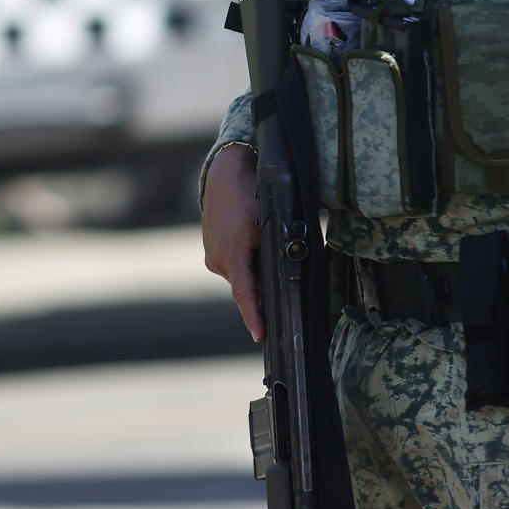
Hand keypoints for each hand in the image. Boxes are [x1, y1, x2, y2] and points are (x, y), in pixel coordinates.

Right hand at [201, 142, 262, 340]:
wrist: (224, 173)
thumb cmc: (249, 193)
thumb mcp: (269, 220)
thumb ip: (278, 248)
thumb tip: (295, 268)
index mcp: (232, 254)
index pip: (245, 294)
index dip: (253, 317)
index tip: (259, 336)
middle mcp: (218, 259)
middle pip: (246, 286)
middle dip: (262, 291)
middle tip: (281, 294)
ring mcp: (213, 255)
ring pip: (240, 275)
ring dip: (254, 272)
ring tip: (265, 251)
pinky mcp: (212, 250)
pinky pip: (233, 265)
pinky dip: (245, 262)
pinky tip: (254, 245)